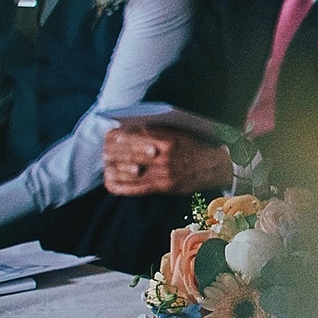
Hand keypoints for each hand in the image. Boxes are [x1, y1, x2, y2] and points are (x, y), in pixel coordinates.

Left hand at [104, 128, 231, 196]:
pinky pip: (132, 188)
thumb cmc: (193, 147)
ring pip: (125, 171)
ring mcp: (160, 173)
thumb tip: (130, 129)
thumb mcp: (176, 133)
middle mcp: (162, 156)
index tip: (111, 136)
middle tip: (104, 152)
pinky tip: (110, 181)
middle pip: (126, 153)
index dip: (117, 137)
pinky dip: (118, 185)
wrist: (212, 167)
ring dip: (112, 168)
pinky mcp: (160, 187)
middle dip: (111, 152)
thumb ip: (154, 131)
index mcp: (165, 140)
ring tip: (106, 165)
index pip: (133, 137)